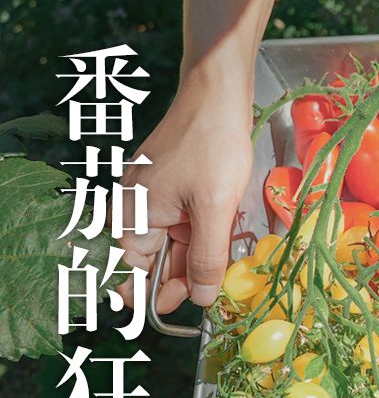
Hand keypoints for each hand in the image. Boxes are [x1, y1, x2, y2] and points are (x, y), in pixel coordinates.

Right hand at [120, 80, 252, 310]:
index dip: (160, 296)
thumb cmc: (211, 145)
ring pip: (175, 242)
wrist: (217, 94)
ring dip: (201, 253)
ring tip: (229, 252)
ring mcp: (152, 197)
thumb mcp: (214, 209)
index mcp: (130, 217)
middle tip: (220, 284)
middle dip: (188, 275)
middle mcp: (133, 209)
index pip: (132, 276)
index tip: (193, 303)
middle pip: (156, 262)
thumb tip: (203, 300)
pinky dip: (205, 232)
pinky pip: (185, 221)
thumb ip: (206, 258)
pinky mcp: (172, 187)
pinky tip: (228, 230)